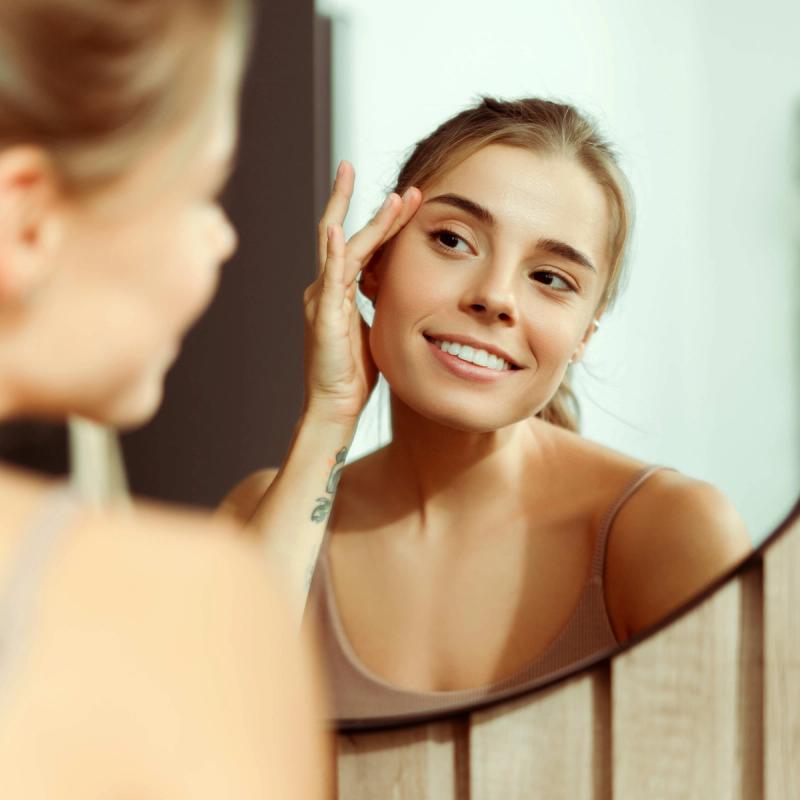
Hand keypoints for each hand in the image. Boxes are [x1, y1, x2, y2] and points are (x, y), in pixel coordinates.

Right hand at [302, 161, 421, 424]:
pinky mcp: (322, 318)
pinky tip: (334, 228)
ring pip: (343, 249)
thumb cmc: (352, 374)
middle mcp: (325, 288)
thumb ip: (380, 305)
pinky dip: (331, 253)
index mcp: (338, 291)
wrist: (334, 408)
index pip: (360, 245)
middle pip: (346, 235)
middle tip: (397, 182)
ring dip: (367, 222)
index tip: (405, 198)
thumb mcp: (374, 329)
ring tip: (388, 196)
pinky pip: (328, 280)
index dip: (382, 221)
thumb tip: (396, 289)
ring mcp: (321, 301)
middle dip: (369, 206)